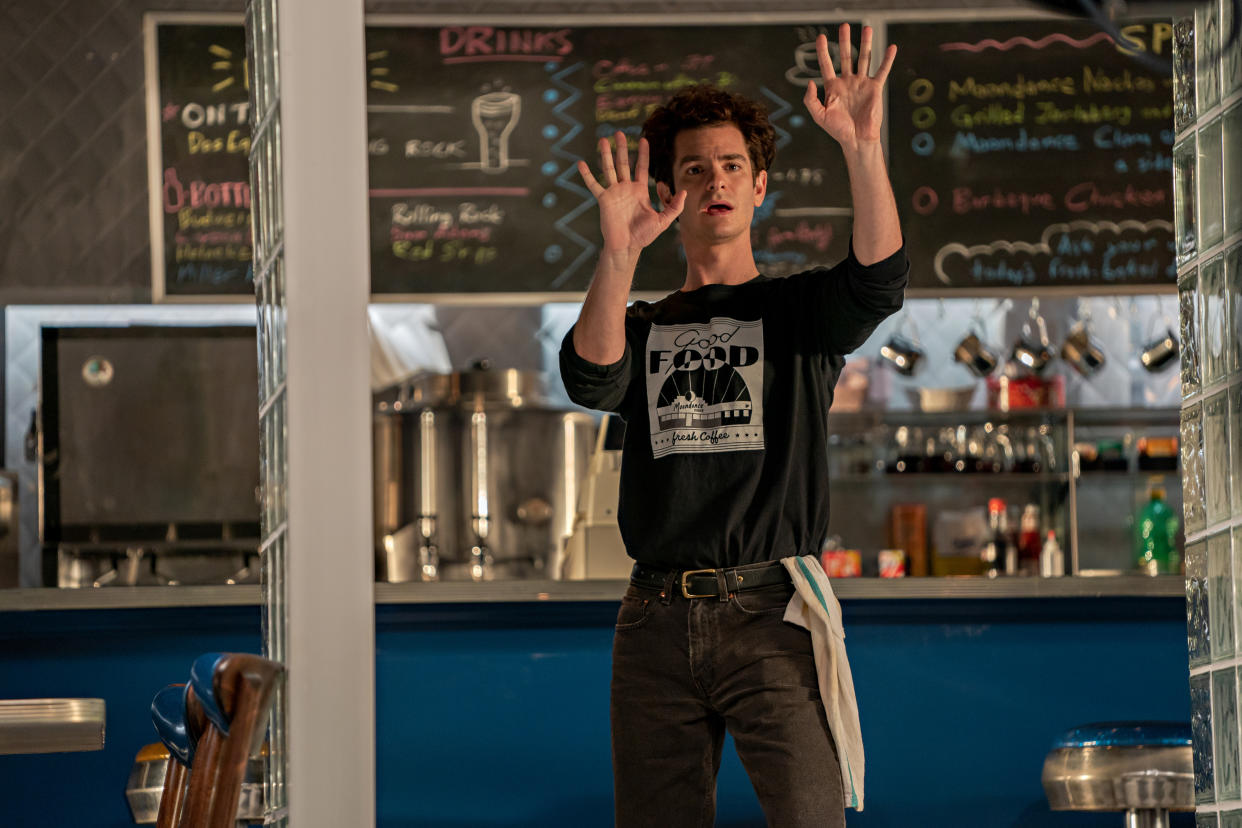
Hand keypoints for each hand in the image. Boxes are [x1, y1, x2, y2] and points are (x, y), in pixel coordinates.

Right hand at [578, 131, 685, 254]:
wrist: (627, 246)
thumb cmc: (644, 235)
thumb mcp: (664, 220)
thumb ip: (674, 206)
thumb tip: (684, 191)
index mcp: (640, 191)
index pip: (641, 167)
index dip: (643, 153)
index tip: (643, 139)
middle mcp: (626, 188)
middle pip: (624, 163)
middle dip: (622, 148)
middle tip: (619, 133)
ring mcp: (614, 193)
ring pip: (609, 169)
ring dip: (606, 154)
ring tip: (603, 140)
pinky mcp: (604, 200)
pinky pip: (594, 185)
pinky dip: (587, 175)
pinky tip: (581, 163)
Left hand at [803, 24, 896, 152]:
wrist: (857, 140)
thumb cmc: (838, 131)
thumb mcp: (819, 116)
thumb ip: (811, 100)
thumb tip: (810, 82)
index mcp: (833, 88)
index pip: (826, 64)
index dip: (822, 51)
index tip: (821, 37)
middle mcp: (847, 82)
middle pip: (845, 56)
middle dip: (844, 41)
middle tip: (844, 26)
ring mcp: (861, 84)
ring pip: (864, 59)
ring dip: (866, 44)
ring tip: (867, 28)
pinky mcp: (875, 88)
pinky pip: (882, 70)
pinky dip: (887, 59)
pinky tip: (892, 47)